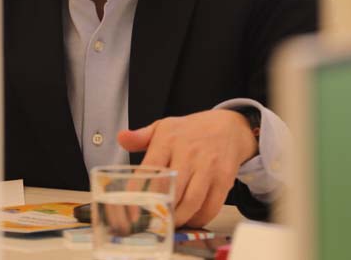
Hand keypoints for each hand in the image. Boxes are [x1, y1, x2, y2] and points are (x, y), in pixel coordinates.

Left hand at [117, 109, 257, 227]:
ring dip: (179, 219)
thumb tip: (121, 138)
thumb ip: (141, 136)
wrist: (229, 126)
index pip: (150, 168)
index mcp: (168, 140)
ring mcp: (208, 166)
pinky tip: (191, 220)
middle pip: (171, 190)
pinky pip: (211, 206)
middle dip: (161, 211)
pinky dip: (199, 219)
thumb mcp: (165, 127)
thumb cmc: (191, 131)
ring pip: (191, 202)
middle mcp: (188, 153)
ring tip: (171, 224)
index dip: (139, 192)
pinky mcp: (225, 178)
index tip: (132, 211)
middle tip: (152, 223)